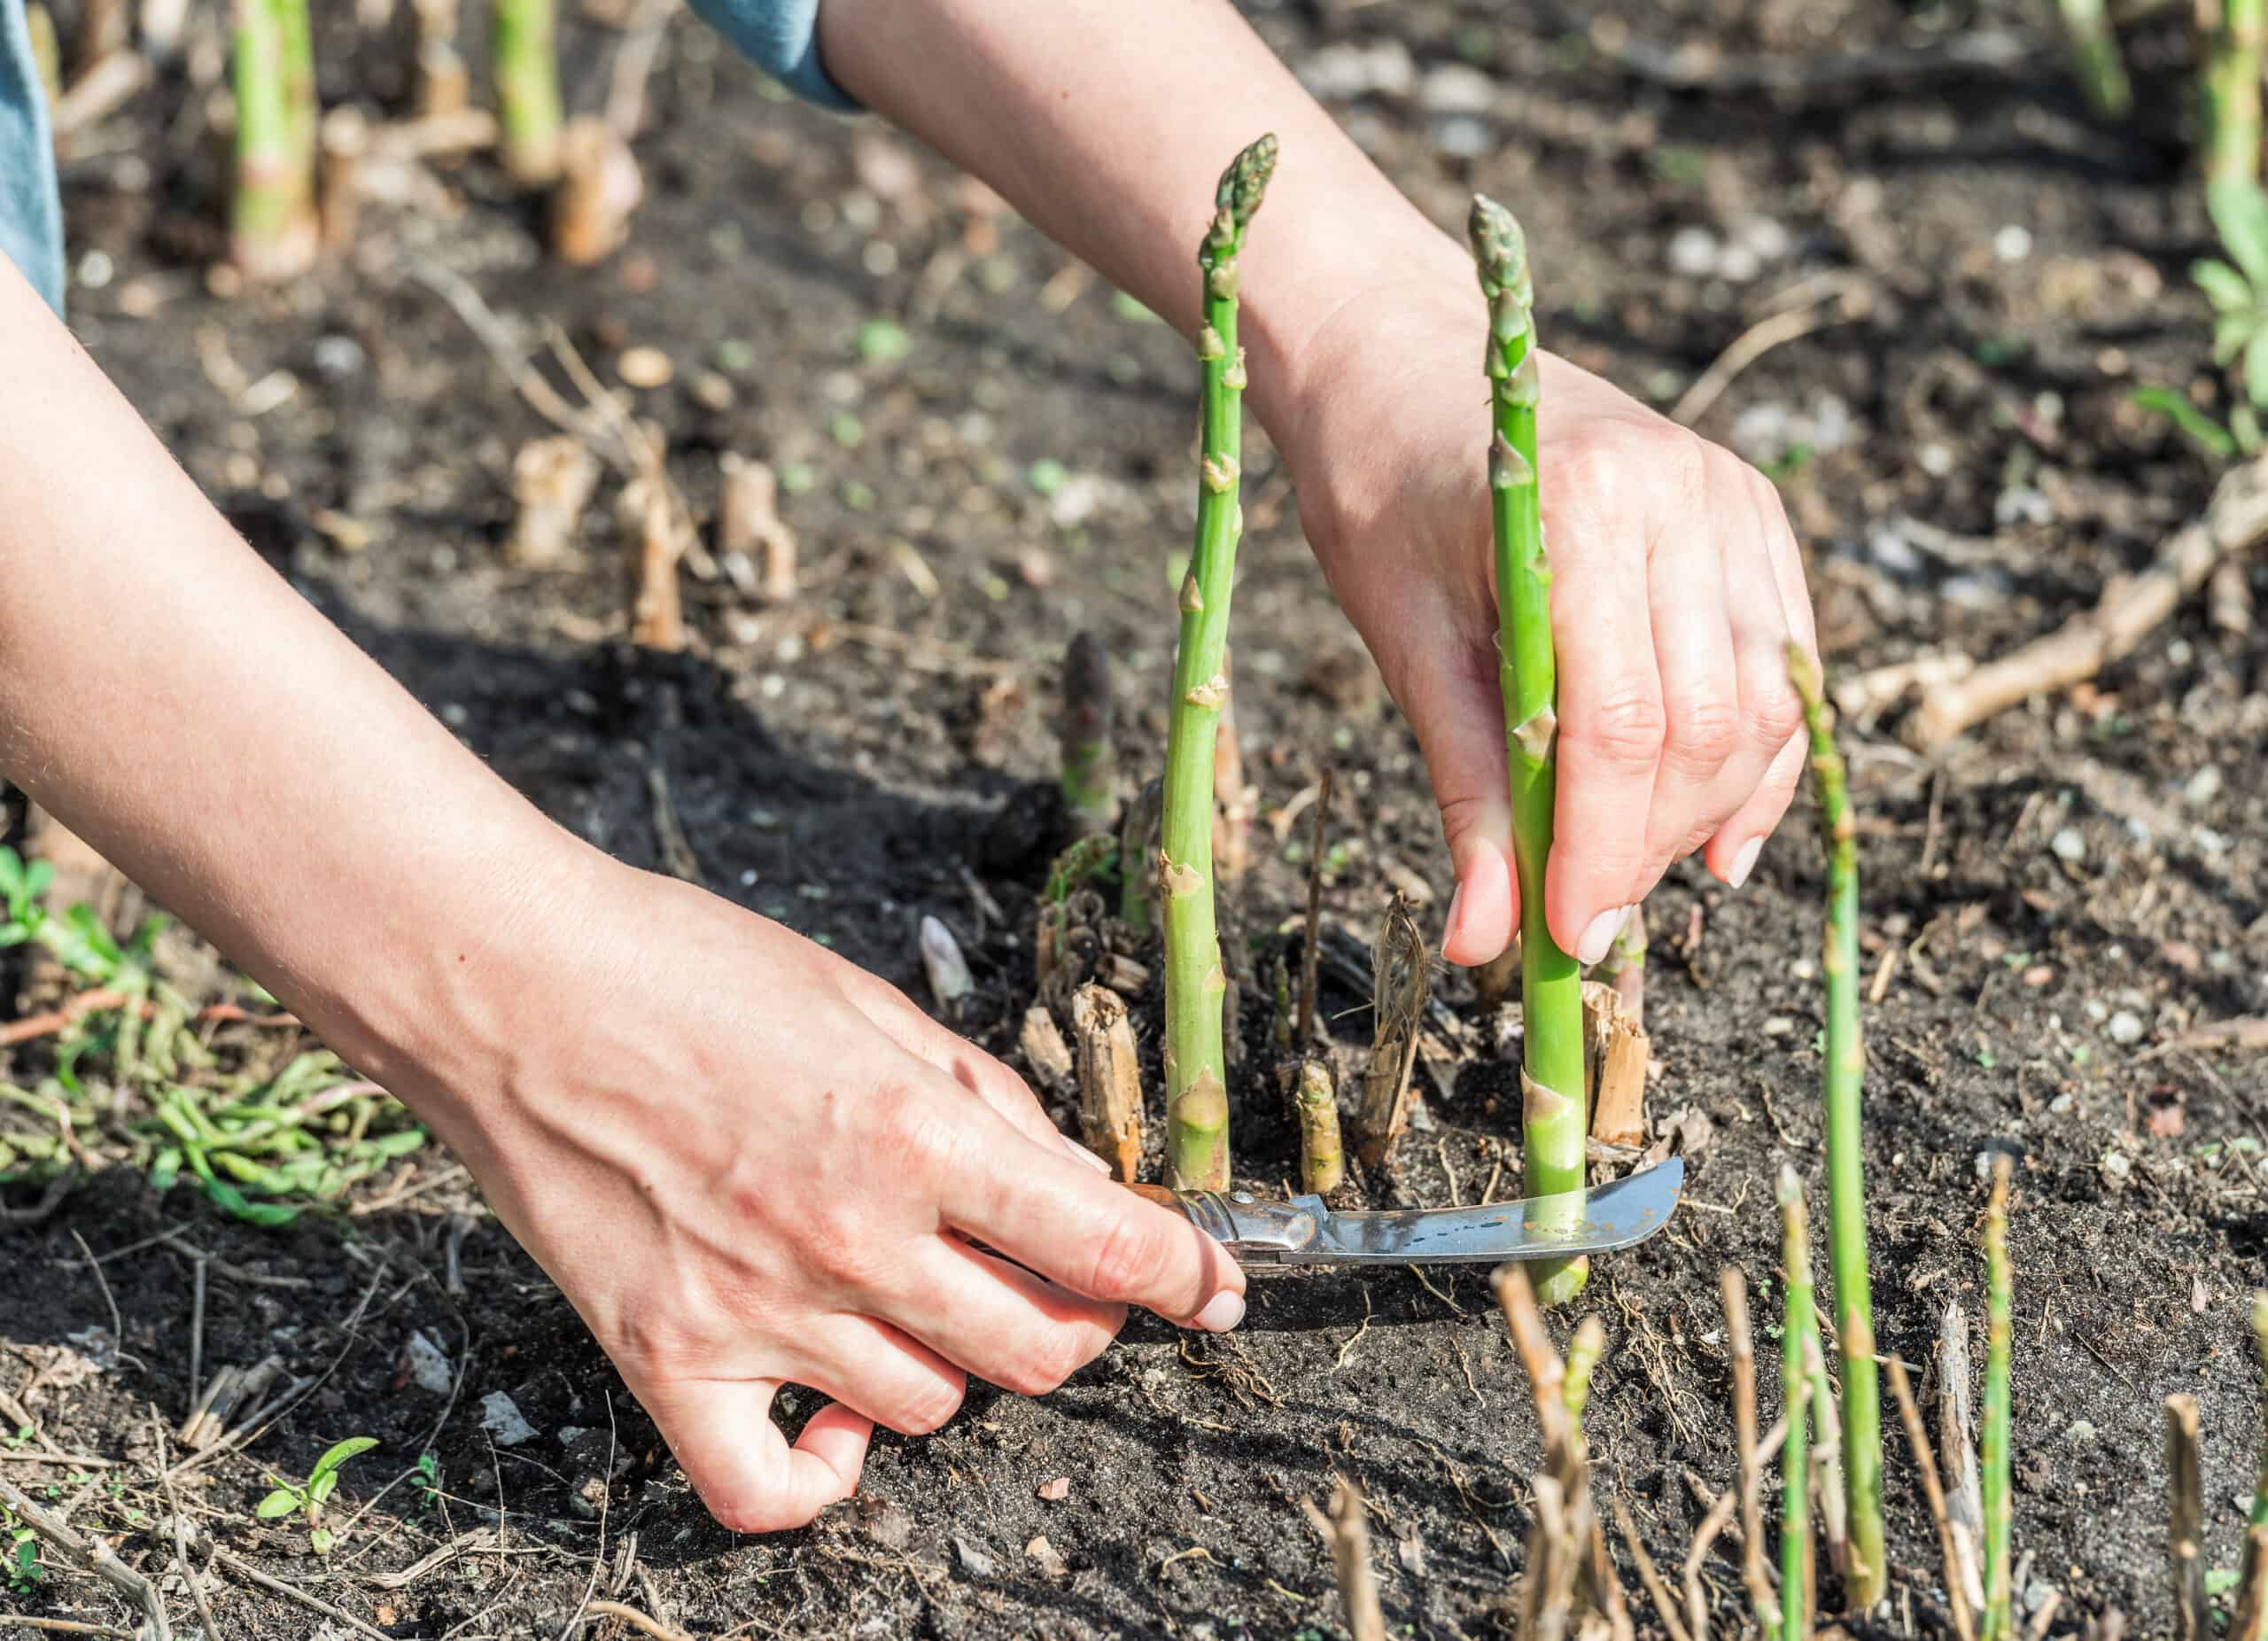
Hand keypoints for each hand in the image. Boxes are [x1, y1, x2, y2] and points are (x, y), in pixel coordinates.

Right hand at [394, 855, 1245, 1532]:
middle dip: (1080, 1323)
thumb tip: (1071, 1181)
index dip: (1187, 1275)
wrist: (514, 983)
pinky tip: (833, 1418)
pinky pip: (771, 1492)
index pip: (1106, 1244)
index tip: (1213, 1287)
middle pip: (1041, 1350)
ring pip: (930, 1410)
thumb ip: (982, 1099)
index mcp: (916, 1133)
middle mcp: (853, 1237)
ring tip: (912, 1301)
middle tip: (1057, 1285)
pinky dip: (823, 1475)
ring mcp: (759, 1311)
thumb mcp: (872, 1001)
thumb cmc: (690, 968)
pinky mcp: (666, 1359)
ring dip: (953, 1365)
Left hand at [1270, 258, 1817, 969]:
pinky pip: (1783, 669)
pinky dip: (1753, 763)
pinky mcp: (1753, 515)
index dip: (1602, 850)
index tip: (1565, 936)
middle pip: (1707, 728)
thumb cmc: (1381, 492)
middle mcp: (1686, 495)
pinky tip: (1710, 837)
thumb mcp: (1404, 643)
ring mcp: (1733, 498)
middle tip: (1578, 911)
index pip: (1625, 726)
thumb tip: (1484, 942)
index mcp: (1585, 510)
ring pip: (1762, 709)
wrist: (1404, 358)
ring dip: (1697, 812)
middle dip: (1648, 843)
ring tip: (1619, 860)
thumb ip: (1464, 789)